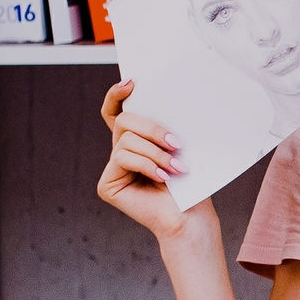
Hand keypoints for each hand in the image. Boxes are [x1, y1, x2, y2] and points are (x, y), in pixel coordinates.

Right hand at [97, 79, 212, 243]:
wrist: (191, 217)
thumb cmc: (191, 183)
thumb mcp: (179, 147)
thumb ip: (164, 126)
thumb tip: (163, 98)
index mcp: (137, 140)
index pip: (117, 112)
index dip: (117, 95)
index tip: (132, 82)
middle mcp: (121, 152)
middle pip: (123, 122)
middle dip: (151, 128)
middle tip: (176, 142)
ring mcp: (112, 169)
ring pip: (126, 141)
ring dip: (155, 153)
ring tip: (177, 167)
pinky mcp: (107, 185)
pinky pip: (122, 159)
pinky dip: (146, 165)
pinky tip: (163, 177)